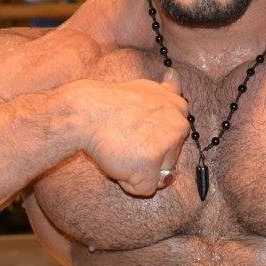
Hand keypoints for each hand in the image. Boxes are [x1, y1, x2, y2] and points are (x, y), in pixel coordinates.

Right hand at [74, 70, 189, 197]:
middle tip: (126, 138)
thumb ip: (167, 89)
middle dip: (148, 157)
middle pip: (169, 159)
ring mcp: (167, 146)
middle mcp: (179, 126)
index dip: (151, 139)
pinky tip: (117, 162)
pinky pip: (143, 189)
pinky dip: (128, 183)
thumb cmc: (111, 102)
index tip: (135, 129)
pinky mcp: (150, 167)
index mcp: (179, 108)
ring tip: (121, 147)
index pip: (173, 139)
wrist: (86, 113)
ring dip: (138, 170)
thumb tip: (175, 75)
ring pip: (158, 176)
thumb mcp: (146, 88)